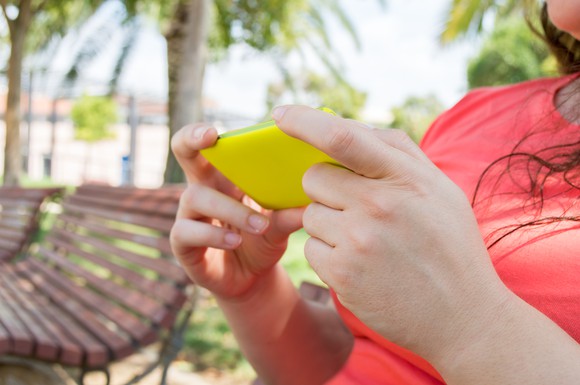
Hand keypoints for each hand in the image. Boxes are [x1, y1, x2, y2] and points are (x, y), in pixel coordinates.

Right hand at [170, 123, 303, 299]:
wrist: (253, 280)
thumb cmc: (264, 240)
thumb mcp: (280, 225)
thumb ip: (290, 213)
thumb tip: (315, 199)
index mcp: (224, 176)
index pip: (205, 143)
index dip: (201, 132)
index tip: (215, 131)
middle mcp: (202, 189)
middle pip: (183, 153)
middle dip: (191, 140)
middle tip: (210, 137)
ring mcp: (189, 216)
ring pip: (195, 197)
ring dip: (230, 209)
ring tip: (260, 224)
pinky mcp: (184, 245)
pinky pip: (187, 232)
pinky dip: (213, 235)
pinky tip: (236, 241)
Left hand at [273, 106, 513, 361]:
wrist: (463, 317)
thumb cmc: (451, 247)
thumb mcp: (440, 190)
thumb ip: (399, 154)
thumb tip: (352, 128)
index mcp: (405, 178)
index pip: (342, 138)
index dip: (305, 121)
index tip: (280, 113)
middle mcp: (379, 205)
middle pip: (314, 178)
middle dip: (324, 188)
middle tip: (352, 206)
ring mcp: (358, 241)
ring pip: (310, 215)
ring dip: (328, 225)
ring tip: (365, 243)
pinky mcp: (343, 274)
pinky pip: (311, 249)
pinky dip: (328, 255)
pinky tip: (360, 266)